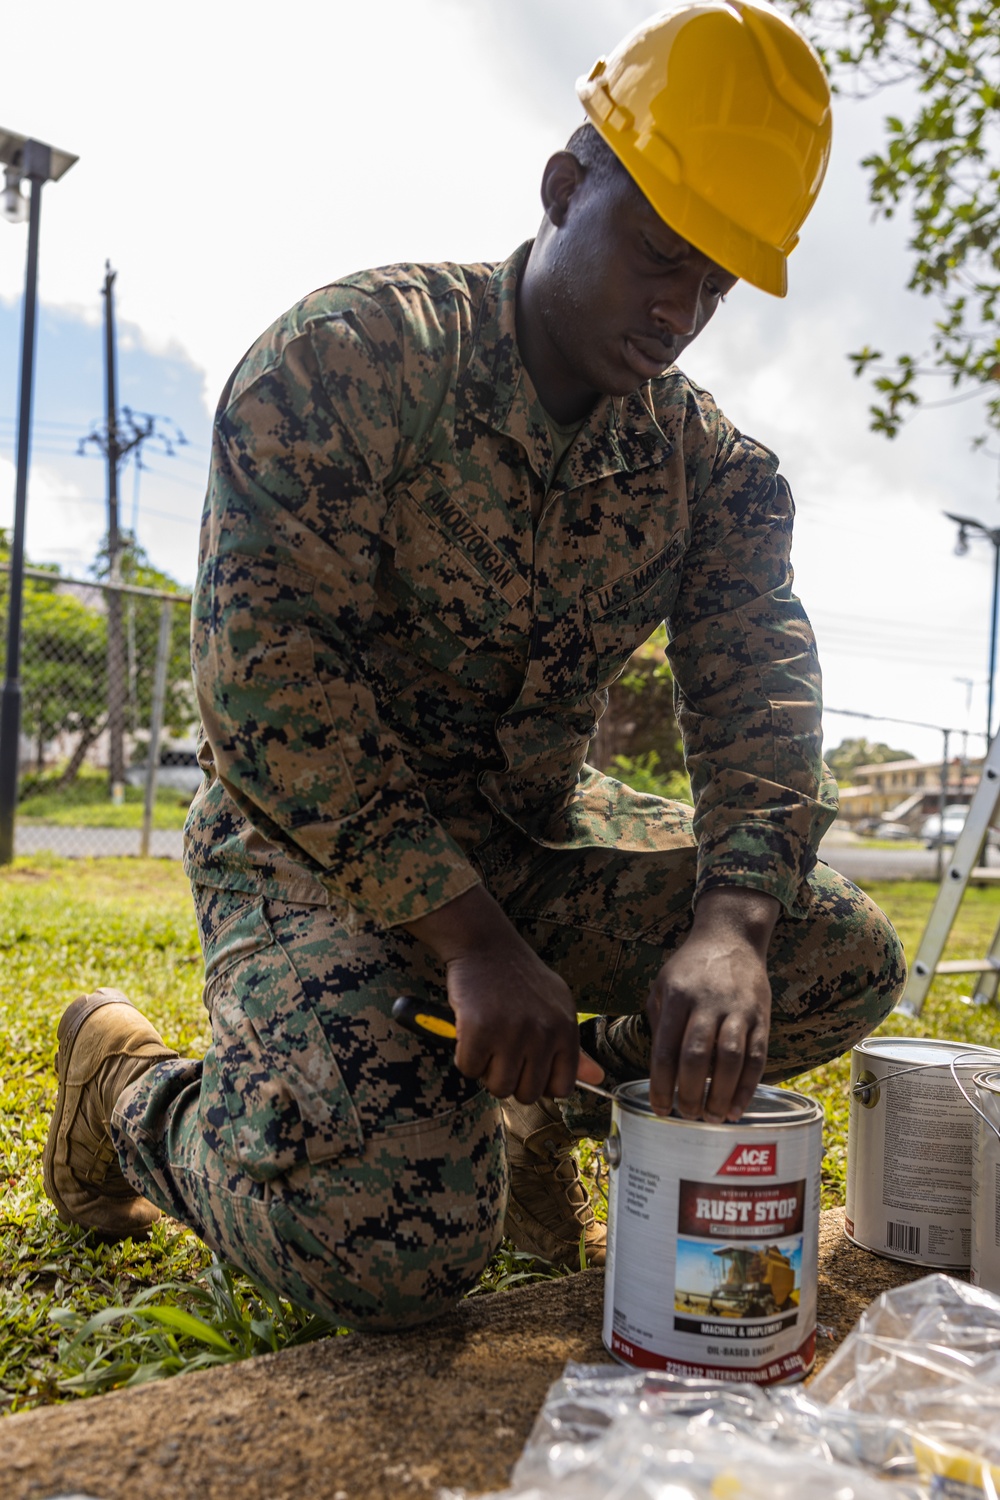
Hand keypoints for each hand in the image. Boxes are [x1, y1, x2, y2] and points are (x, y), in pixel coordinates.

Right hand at [404, 885, 604, 1102]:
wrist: (486, 945)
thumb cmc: (522, 979)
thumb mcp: (557, 1008)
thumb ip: (574, 1049)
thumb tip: (598, 1080)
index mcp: (566, 1030)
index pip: (562, 1088)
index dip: (540, 1084)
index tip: (527, 1068)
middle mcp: (543, 1034)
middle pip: (527, 1094)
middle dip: (511, 1079)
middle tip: (502, 1052)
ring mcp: (511, 1033)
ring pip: (498, 1087)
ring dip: (487, 1071)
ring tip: (487, 1043)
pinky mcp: (479, 1030)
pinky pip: (468, 1069)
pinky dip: (465, 1057)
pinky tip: (470, 1034)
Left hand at [646, 887, 778, 1122]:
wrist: (731, 937)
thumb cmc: (690, 967)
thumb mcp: (662, 984)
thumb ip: (659, 1022)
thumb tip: (660, 1070)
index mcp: (677, 998)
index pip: (665, 1050)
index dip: (661, 1084)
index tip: (659, 1108)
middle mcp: (707, 1003)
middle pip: (696, 1058)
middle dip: (690, 1094)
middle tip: (686, 1115)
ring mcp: (737, 1010)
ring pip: (730, 1060)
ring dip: (721, 1095)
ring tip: (711, 1117)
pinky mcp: (760, 1017)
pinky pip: (756, 1056)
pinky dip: (748, 1086)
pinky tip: (737, 1107)